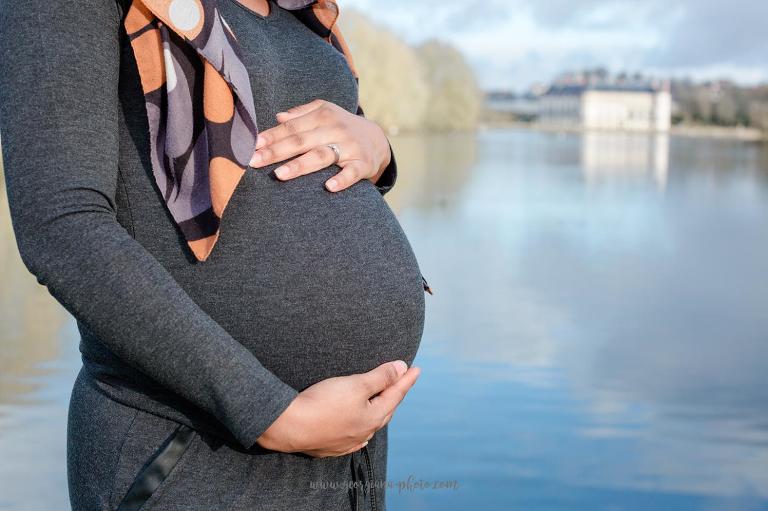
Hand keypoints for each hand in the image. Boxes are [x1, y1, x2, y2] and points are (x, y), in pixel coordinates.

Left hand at [248, 99, 392, 191]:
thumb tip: (278, 117)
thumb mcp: (324, 112)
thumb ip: (301, 114)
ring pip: (322, 156)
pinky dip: (341, 180)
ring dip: (300, 165)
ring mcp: (350, 147)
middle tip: (254, 162)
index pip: (292, 126)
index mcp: (323, 115)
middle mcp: (335, 129)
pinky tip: (328, 187)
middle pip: (301, 141)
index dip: (271, 136)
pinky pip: (351, 173)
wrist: (377, 139)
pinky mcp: (363, 164)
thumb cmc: (341, 127)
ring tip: (279, 175)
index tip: (252, 146)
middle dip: (276, 152)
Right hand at [256, 360, 420, 456]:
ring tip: (383, 403)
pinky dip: (361, 428)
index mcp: (373, 418)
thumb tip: (402, 367)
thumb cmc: (323, 403)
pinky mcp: (329, 447)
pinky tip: (360, 432)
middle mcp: (363, 434)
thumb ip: (380, 377)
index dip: (406, 380)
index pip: (395, 395)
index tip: (416, 369)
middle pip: (385, 411)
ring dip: (378, 411)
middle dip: (394, 395)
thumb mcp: (355, 384)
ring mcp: (346, 443)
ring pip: (369, 425)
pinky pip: (353, 438)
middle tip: (402, 383)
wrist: (288, 426)